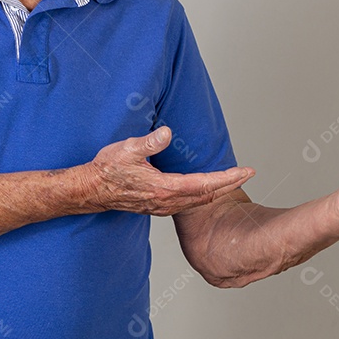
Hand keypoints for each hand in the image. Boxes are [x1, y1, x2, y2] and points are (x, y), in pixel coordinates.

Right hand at [81, 127, 252, 215]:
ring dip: (217, 192)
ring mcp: (162, 206)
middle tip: (248, 174)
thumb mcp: (126, 150)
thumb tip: (167, 133)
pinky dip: (203, 197)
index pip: (205, 184)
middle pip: (207, 196)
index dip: (228, 178)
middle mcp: (167, 201)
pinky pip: (188, 204)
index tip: (246, 171)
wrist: (91, 190)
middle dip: (230, 185)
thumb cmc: (107, 170)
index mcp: (164, 188)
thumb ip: (148, 142)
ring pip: (199, 202)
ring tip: (232, 181)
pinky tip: (205, 191)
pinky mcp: (157, 206)